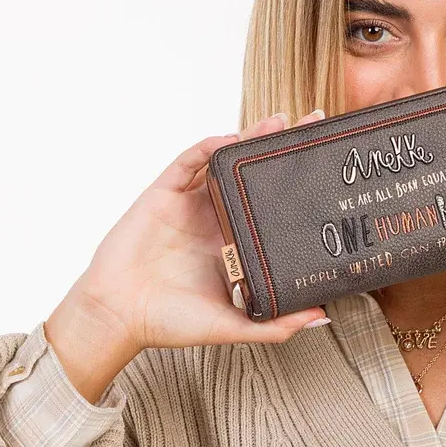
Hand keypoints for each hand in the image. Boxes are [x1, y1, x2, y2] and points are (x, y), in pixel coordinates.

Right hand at [61, 109, 332, 356]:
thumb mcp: (233, 325)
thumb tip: (322, 317)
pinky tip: (228, 139)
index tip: (326, 168)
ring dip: (250, 138)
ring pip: (225, 161)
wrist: (119, 316)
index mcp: (235, 243)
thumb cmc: (171, 322)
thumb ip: (275, 324)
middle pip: (254, 174)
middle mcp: (216, 217)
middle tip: (314, 124)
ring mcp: (190, 203)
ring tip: (279, 121)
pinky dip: (207, 147)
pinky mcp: (164, 194)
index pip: (272, 205)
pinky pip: (187, 162)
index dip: (296, 184)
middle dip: (280, 147)